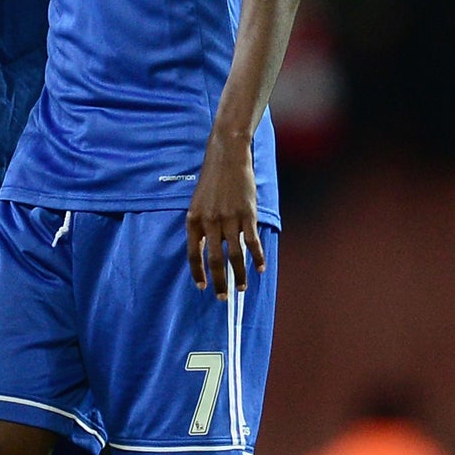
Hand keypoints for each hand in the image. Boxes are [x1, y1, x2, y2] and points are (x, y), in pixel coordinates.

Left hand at [185, 136, 263, 299]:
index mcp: (193, 220)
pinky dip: (257, 257)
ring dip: (239, 275)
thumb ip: (202, 224)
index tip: (202, 287)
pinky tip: (260, 268)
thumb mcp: (199, 202)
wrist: (227, 157)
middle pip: (214, 260)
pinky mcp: (246, 215)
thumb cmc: (213, 180)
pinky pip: (252, 242)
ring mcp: (229, 219)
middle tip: (222, 298)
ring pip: (234, 255)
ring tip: (242, 288)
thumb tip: (209, 248)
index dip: (198, 272)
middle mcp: (209, 222)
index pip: (194, 253)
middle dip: (219, 282)